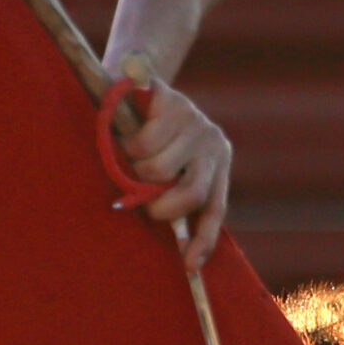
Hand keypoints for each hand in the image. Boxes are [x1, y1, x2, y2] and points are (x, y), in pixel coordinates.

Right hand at [115, 74, 232, 272]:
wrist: (137, 78)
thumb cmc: (149, 131)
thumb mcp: (169, 163)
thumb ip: (172, 192)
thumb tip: (174, 243)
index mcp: (217, 162)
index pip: (215, 208)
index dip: (203, 240)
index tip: (188, 266)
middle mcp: (213, 143)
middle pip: (191, 193)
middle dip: (160, 206)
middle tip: (140, 202)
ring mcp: (195, 121)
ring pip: (158, 170)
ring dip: (134, 170)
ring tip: (129, 158)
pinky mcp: (172, 102)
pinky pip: (143, 143)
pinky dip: (125, 147)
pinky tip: (125, 135)